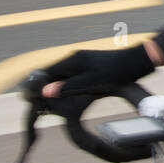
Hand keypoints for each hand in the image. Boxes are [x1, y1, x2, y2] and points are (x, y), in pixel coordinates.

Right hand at [39, 44, 156, 102]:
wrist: (135, 63)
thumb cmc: (115, 74)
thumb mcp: (91, 84)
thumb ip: (68, 87)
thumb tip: (46, 92)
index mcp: (72, 61)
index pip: (46, 72)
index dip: (36, 85)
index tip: (28, 98)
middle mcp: (74, 59)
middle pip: (52, 74)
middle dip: (44, 88)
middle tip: (35, 103)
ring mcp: (81, 61)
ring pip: (61, 76)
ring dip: (54, 88)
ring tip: (47, 104)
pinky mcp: (88, 66)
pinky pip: (70, 77)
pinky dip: (64, 86)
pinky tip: (65, 97)